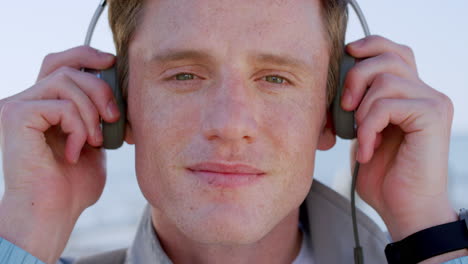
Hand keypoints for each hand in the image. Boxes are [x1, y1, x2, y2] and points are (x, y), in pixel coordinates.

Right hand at [0, 46, 118, 262]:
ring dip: (91, 112)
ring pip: (66, 81)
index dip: (86, 56)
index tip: (112, 64)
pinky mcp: (16, 117)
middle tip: (113, 118)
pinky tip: (76, 151)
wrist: (54, 212)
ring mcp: (17, 107)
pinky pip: (61, 105)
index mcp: (43, 104)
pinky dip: (78, 127)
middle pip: (66, 67)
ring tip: (95, 140)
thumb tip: (119, 89)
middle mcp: (25, 101)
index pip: (60, 63)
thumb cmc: (74, 183)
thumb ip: (98, 113)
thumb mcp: (94, 140)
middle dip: (100, 88)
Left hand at [342, 36, 456, 241]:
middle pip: (388, 57)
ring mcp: (432, 103)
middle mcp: (426, 93)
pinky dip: (368, 127)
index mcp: (411, 93)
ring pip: (386, 79)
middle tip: (345, 108)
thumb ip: (358, 104)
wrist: (403, 208)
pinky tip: (367, 150)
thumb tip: (337, 81)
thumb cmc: (382, 173)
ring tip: (361, 138)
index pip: (394, 51)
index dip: (369, 46)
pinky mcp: (432, 116)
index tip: (346, 56)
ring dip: (362, 111)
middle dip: (356, 77)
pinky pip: (387, 105)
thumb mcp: (363, 131)